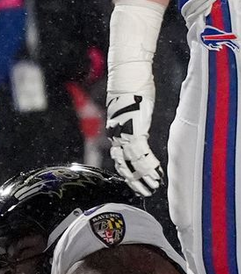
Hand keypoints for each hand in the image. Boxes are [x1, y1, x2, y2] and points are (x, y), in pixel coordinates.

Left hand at [105, 81, 161, 195]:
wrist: (127, 81)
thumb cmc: (130, 94)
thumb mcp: (130, 112)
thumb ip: (132, 123)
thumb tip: (137, 126)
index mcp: (115, 134)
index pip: (120, 158)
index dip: (127, 172)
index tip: (134, 182)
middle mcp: (117, 137)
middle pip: (123, 165)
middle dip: (133, 180)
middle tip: (143, 192)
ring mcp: (125, 135)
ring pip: (133, 163)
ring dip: (144, 177)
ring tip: (154, 187)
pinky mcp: (135, 132)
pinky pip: (142, 154)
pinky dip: (150, 167)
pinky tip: (158, 175)